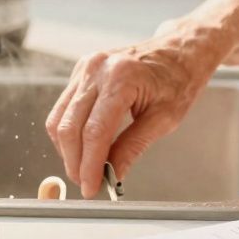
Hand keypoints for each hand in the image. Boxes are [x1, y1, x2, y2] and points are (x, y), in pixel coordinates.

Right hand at [44, 28, 217, 197]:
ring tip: (84, 169)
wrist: (179, 50)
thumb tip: (112, 175)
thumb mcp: (165, 118)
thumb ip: (133, 147)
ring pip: (59, 118)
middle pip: (69, 127)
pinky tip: (84, 147)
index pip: (94, 132)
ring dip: (68, 150)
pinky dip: (69, 132)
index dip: (89, 165)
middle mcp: (97, 69)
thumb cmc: (179, 79)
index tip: (91, 188)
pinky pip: (64, 107)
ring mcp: (86, 67)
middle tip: (87, 184)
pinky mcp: (81, 70)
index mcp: (122, 78)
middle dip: (74, 162)